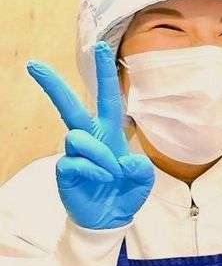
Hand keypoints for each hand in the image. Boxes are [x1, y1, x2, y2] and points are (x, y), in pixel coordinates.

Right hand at [28, 43, 153, 229]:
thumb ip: (141, 169)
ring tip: (110, 173)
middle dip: (53, 85)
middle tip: (35, 65)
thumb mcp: (143, 180)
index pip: (108, 99)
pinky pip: (76, 161)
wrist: (109, 218)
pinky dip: (93, 171)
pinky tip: (99, 180)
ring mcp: (75, 153)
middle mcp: (89, 138)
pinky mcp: (65, 168)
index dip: (106, 74)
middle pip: (70, 107)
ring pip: (78, 137)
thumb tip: (126, 160)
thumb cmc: (124, 192)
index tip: (102, 48)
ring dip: (100, 155)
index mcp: (110, 133)